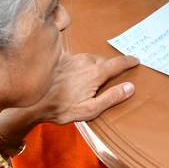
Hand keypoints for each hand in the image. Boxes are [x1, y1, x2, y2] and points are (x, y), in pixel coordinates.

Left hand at [25, 52, 140, 126]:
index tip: (136, 60)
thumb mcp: (90, 109)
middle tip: (110, 78)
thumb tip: (130, 87)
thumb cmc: (60, 109)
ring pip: (90, 58)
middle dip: (109, 67)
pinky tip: (74, 76)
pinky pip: (76, 59)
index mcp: (95, 73)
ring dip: (93, 66)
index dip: (129, 61)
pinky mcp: (60, 59)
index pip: (118, 63)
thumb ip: (112, 97)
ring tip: (90, 79)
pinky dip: (80, 65)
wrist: (32, 103)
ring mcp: (71, 58)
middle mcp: (85, 61)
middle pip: (104, 60)